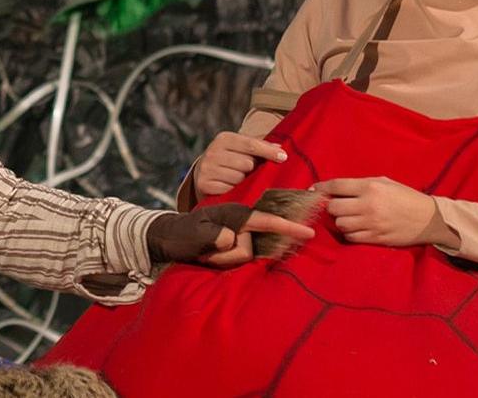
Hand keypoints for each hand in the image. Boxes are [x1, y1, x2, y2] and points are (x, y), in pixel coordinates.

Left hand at [147, 204, 315, 266]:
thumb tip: (230, 239)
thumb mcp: (194, 234)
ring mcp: (237, 237)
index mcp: (234, 215)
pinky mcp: (233, 247)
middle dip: (229, 256)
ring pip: (244, 258)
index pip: (267, 221)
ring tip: (205, 252)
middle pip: (251, 249)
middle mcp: (240, 225)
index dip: (288, 227)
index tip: (309, 232)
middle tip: (206, 252)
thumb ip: (213, 236)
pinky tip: (210, 256)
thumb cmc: (180, 233)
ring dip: (222, 260)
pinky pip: (238, 261)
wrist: (168, 238)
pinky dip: (223, 262)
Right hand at [194, 131, 286, 198]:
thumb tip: (281, 149)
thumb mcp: (241, 149)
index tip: (284, 157)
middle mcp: (213, 151)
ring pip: (239, 178)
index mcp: (224, 138)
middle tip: (248, 172)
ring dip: (243, 182)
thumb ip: (260, 147)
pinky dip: (233, 191)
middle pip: (247, 163)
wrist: (202, 174)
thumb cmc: (229, 160)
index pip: (251, 144)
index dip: (268, 151)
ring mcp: (207, 168)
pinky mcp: (203, 184)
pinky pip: (229, 190)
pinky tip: (231, 188)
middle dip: (252, 170)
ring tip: (238, 180)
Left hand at [312, 177, 438, 246]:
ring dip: (340, 221)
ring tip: (349, 217)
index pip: (336, 186)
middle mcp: (368, 205)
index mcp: (370, 187)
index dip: (321, 188)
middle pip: (333, 207)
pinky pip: (351, 237)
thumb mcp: (384, 182)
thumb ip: (360, 185)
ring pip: (340, 224)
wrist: (429, 219)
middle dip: (331, 206)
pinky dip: (349, 233)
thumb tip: (335, 188)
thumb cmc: (405, 197)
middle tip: (337, 206)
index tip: (314, 190)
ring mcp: (371, 223)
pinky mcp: (375, 238)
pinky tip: (356, 228)